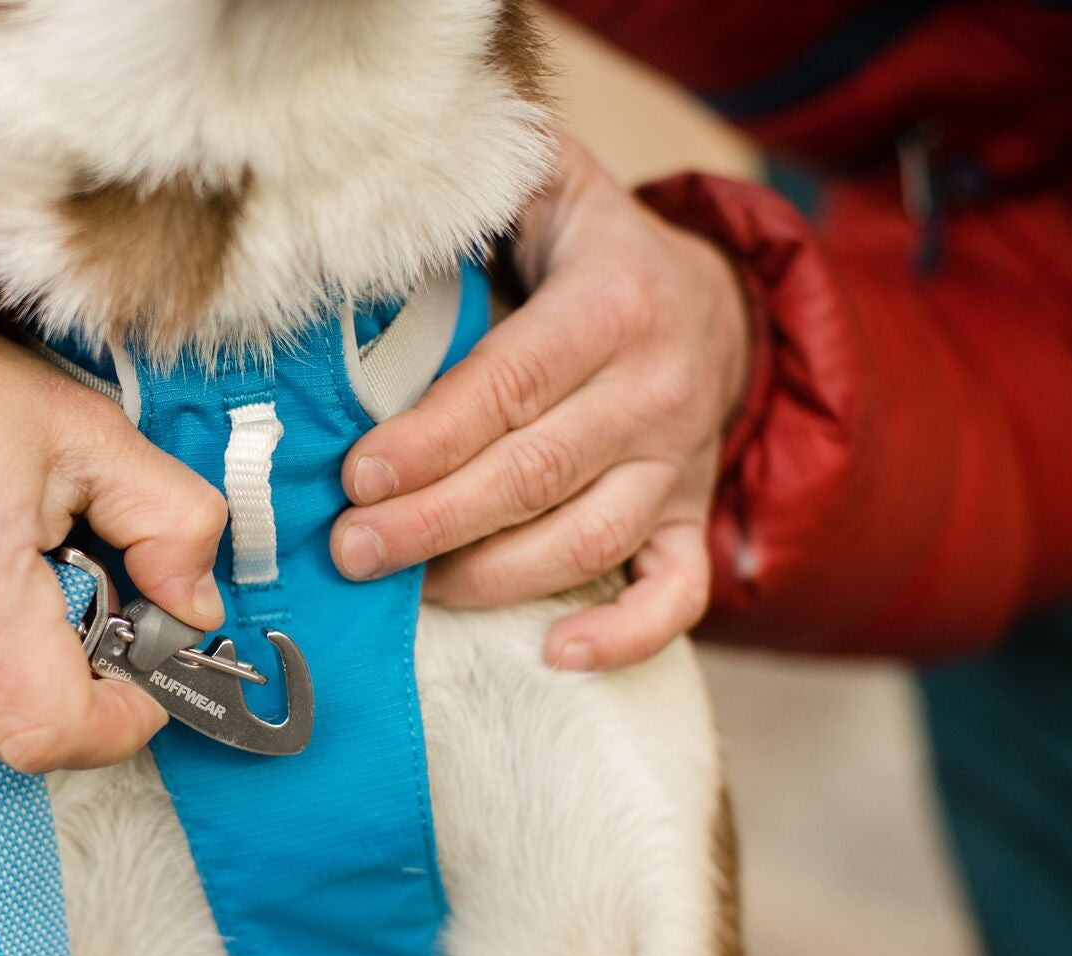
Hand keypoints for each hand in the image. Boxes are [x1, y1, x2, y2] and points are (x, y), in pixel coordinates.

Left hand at [330, 133, 751, 669]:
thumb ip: (489, 186)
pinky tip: (557, 654)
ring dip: (495, 578)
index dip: (432, 438)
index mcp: (613, 307)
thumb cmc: (596, 255)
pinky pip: (675, 593)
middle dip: (435, 520)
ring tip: (413, 592)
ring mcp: (678, 465)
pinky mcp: (690, 518)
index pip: (510, 384)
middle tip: (353, 551)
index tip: (357, 477)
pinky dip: (625, 634)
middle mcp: (654, 392)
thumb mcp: (554, 191)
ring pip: (589, 539)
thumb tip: (397, 189)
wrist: (718, 304)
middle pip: (536, 473)